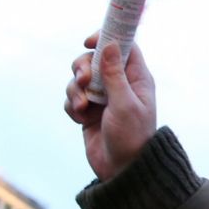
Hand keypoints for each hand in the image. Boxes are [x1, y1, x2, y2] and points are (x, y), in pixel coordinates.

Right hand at [67, 33, 157, 180]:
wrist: (121, 170)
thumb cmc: (131, 137)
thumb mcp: (124, 104)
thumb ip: (114, 75)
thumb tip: (109, 45)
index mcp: (136, 78)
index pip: (123, 45)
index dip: (106, 38)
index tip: (88, 42)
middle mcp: (119, 84)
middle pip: (94, 58)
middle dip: (83, 67)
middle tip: (84, 81)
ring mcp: (103, 98)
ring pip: (79, 78)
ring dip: (75, 90)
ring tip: (83, 107)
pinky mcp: (88, 111)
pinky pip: (72, 98)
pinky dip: (72, 106)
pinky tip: (81, 120)